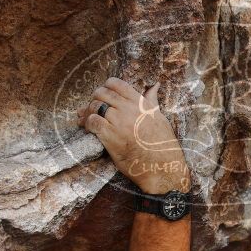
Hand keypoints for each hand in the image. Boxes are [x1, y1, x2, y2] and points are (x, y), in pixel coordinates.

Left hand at [79, 77, 189, 193]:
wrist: (162, 166)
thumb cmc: (163, 144)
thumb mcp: (159, 117)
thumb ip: (152, 100)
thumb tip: (155, 85)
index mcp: (140, 102)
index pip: (116, 83)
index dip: (106, 87)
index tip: (104, 95)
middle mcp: (128, 108)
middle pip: (102, 93)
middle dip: (94, 99)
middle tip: (93, 108)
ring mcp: (119, 121)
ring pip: (94, 106)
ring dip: (88, 112)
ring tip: (87, 120)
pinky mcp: (110, 136)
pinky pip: (92, 122)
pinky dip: (87, 124)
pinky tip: (90, 129)